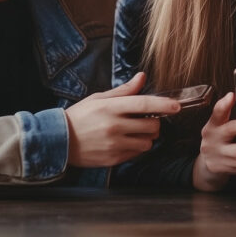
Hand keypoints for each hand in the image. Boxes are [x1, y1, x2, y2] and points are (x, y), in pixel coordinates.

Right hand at [63, 73, 180, 167]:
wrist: (59, 141)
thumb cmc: (80, 117)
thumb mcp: (99, 99)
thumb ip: (123, 91)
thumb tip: (142, 77)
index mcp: (111, 107)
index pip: (144, 104)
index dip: (163, 104)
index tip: (176, 106)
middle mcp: (114, 126)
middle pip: (151, 125)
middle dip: (154, 122)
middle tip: (147, 120)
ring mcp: (114, 144)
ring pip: (147, 142)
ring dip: (147, 137)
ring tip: (135, 132)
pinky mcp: (113, 159)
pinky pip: (137, 153)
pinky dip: (137, 148)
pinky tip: (125, 142)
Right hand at [192, 92, 235, 191]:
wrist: (206, 162)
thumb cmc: (219, 137)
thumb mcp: (218, 124)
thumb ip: (225, 112)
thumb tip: (233, 94)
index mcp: (212, 126)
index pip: (217, 113)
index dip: (224, 105)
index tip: (233, 95)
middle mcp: (212, 140)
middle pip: (231, 134)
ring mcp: (216, 156)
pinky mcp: (222, 169)